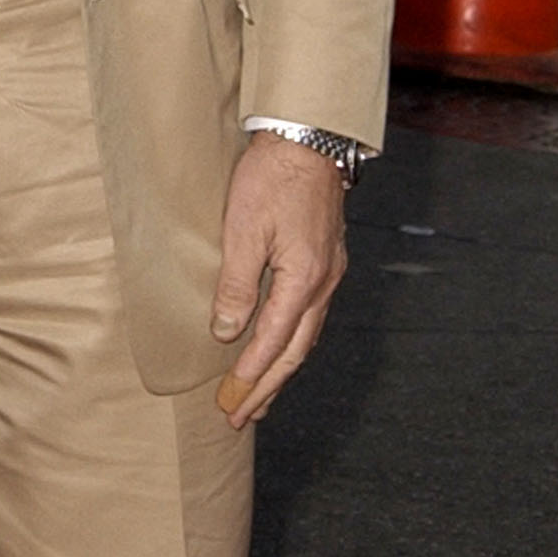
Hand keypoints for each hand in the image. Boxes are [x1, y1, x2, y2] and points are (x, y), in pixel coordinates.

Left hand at [209, 133, 347, 426]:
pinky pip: (309, 317)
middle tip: (241, 416)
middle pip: (294, 351)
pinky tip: (279, 349)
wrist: (306, 139)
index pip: (274, 341)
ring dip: (280, 369)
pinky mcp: (326, 261)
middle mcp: (324, 283)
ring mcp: (329, 273)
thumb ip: (237, 285)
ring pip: (305, 337)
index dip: (251, 376)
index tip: (231, 401)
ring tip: (259, 396)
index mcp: (304, 279)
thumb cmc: (272, 179)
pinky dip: (291, 342)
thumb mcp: (243, 231)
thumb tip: (228, 332)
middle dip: (267, 387)